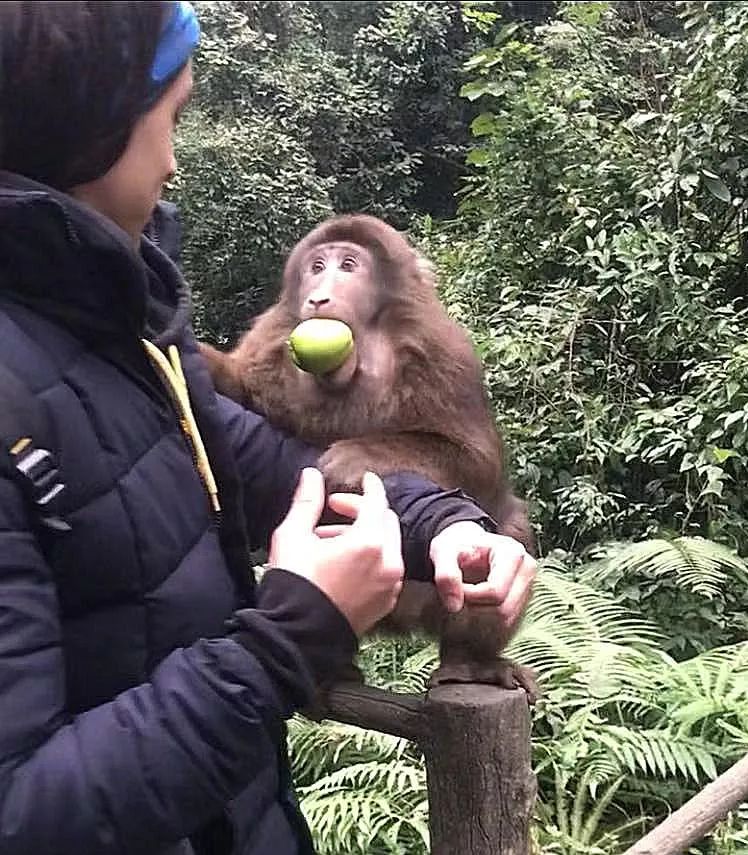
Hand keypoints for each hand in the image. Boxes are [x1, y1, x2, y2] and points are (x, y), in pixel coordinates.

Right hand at [269, 467, 404, 636]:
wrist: (296, 637)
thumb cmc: (293, 584)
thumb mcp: (292, 536)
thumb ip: (307, 502)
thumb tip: (312, 475)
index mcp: (369, 542)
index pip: (377, 501)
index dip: (370, 486)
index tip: (365, 478)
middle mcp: (388, 562)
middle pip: (385, 521)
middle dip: (363, 511)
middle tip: (335, 510)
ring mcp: (390, 585)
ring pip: (387, 546)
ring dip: (365, 535)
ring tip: (329, 541)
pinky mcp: (385, 603)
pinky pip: (386, 569)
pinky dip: (371, 559)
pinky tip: (342, 564)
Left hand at [429, 522, 535, 629]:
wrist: (464, 544)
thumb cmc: (456, 546)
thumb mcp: (443, 551)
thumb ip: (446, 575)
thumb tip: (454, 606)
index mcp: (512, 553)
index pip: (495, 591)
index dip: (470, 596)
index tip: (457, 586)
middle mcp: (527, 569)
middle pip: (503, 609)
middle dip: (476, 607)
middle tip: (460, 592)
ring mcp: (529, 586)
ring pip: (506, 619)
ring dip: (481, 614)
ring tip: (469, 594)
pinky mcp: (525, 599)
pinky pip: (507, 622)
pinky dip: (488, 617)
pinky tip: (478, 601)